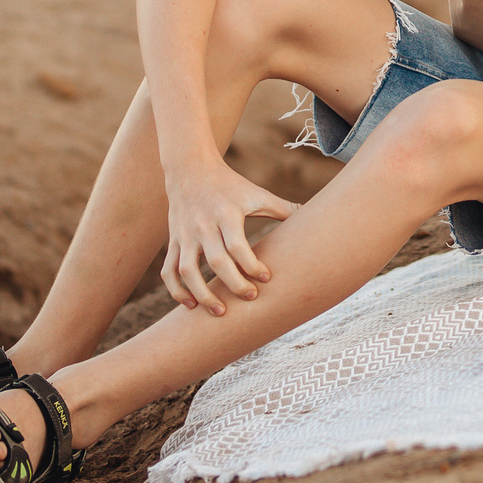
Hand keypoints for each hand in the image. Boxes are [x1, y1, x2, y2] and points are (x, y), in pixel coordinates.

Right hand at [161, 157, 297, 314]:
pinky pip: (169, 270)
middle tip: (250, 297)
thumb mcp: (256, 193)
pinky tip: (190, 304)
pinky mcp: (173, 242)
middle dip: (233, 283)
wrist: (190, 170)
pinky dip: (176, 290)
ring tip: (220, 312)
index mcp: (226, 214)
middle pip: (216, 261)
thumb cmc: (231, 185)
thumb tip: (313, 218)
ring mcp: (184, 235)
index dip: (251, 264)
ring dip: (201, 294)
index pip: (237, 245)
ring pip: (187, 270)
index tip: (266, 277)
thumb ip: (282, 208)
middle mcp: (203, 226)